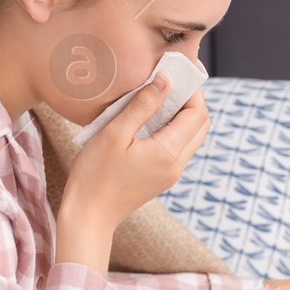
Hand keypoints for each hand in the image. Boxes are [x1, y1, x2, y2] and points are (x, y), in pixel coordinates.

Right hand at [56, 74, 209, 274]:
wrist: (88, 216)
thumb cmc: (95, 175)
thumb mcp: (114, 134)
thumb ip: (142, 106)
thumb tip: (164, 80)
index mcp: (168, 153)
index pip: (197, 114)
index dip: (192, 90)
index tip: (176, 72)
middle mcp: (176, 165)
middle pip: (201, 125)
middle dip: (191, 100)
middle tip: (169, 82)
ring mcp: (171, 174)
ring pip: (191, 137)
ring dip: (182, 115)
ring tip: (157, 97)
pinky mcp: (162, 178)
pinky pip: (178, 148)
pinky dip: (172, 129)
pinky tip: (150, 120)